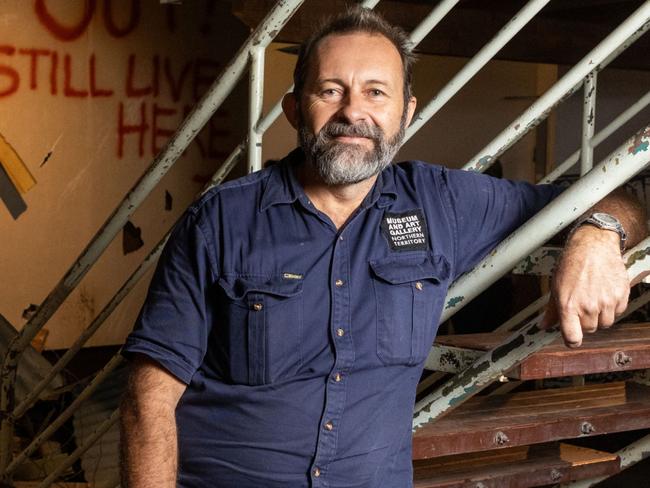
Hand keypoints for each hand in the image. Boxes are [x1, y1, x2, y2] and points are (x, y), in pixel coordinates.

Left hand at [541, 225, 628, 346]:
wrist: (593, 246)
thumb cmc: (572, 264)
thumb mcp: (556, 287)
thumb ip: (552, 310)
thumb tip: (544, 325)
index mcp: (569, 305)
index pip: (572, 337)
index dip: (572, 341)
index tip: (572, 339)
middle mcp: (588, 306)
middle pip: (589, 330)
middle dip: (584, 321)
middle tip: (581, 305)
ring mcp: (606, 302)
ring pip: (605, 323)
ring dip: (599, 315)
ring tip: (593, 298)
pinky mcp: (621, 296)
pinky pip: (618, 312)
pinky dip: (612, 307)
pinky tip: (604, 293)